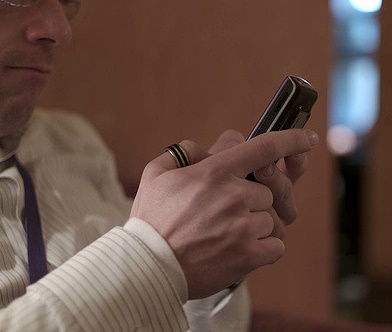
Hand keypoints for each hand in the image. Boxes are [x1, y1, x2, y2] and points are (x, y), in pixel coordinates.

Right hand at [130, 129, 318, 298]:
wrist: (149, 266)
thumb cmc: (152, 219)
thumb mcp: (157, 174)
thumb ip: (184, 152)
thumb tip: (208, 146)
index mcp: (215, 172)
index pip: (264, 147)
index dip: (292, 139)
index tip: (308, 138)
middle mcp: (234, 196)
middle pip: (268, 190)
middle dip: (253, 199)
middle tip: (228, 211)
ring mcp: (244, 227)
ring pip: (272, 218)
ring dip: (257, 223)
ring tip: (230, 233)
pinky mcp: (248, 256)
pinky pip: (276, 246)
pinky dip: (265, 246)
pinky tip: (242, 248)